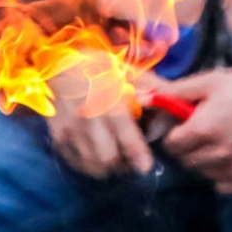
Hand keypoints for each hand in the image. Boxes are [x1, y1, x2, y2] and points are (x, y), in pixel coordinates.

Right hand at [42, 57, 158, 179]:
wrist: (56, 62)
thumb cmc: (96, 67)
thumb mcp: (125, 70)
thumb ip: (151, 88)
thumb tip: (175, 102)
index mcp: (109, 100)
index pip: (126, 138)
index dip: (138, 157)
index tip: (145, 165)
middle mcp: (88, 117)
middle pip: (108, 158)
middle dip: (123, 166)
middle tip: (130, 162)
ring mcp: (70, 128)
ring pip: (91, 164)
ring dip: (106, 168)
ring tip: (113, 159)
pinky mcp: (58, 135)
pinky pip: (75, 162)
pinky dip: (87, 165)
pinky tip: (94, 156)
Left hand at [158, 65, 231, 193]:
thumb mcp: (209, 82)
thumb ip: (174, 92)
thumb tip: (142, 97)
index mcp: (205, 129)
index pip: (171, 145)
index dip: (173, 133)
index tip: (182, 125)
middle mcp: (219, 155)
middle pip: (186, 161)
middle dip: (186, 147)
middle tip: (199, 132)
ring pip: (203, 174)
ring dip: (203, 161)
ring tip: (216, 143)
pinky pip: (223, 185)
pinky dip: (221, 175)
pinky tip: (230, 157)